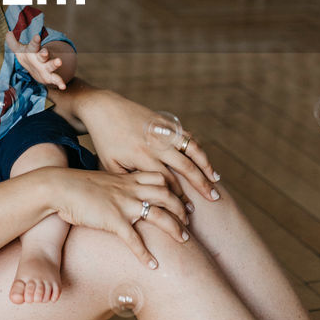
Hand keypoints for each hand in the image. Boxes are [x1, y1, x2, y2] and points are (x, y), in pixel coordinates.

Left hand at [6, 30, 66, 89]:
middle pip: (44, 55)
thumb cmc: (29, 57)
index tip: (37, 36)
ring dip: (55, 64)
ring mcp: (46, 67)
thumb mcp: (20, 50)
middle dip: (44, 53)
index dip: (35, 41)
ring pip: (51, 65)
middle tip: (45, 52)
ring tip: (59, 62)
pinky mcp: (50, 77)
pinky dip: (60, 83)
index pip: (34, 45)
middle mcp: (41, 58)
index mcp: (34, 51)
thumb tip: (8, 33)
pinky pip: (56, 79)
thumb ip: (13, 43)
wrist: (37, 70)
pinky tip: (63, 86)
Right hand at [52, 167, 189, 268]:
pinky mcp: (112, 220)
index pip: (160, 178)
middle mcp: (129, 189)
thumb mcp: (100, 182)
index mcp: (126, 179)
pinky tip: (153, 265)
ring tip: (183, 240)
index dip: (174, 188)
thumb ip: (114, 188)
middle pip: (166, 194)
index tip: (182, 199)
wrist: (58, 187)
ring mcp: (122, 204)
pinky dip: (145, 253)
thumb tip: (119, 196)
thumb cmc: (75, 186)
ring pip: (158, 214)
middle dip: (180, 207)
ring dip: (173, 227)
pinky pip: (134, 239)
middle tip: (187, 220)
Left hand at [74, 86, 219, 205]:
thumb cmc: (105, 141)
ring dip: (206, 165)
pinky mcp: (166, 122)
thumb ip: (128, 182)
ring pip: (192, 149)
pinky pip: (187, 136)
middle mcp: (156, 143)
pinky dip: (198, 149)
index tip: (188, 210)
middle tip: (214, 198)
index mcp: (142, 156)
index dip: (180, 197)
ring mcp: (163, 131)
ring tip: (216, 180)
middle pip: (185, 167)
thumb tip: (143, 200)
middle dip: (201, 184)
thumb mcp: (110, 165)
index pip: (168, 181)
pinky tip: (205, 160)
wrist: (103, 109)